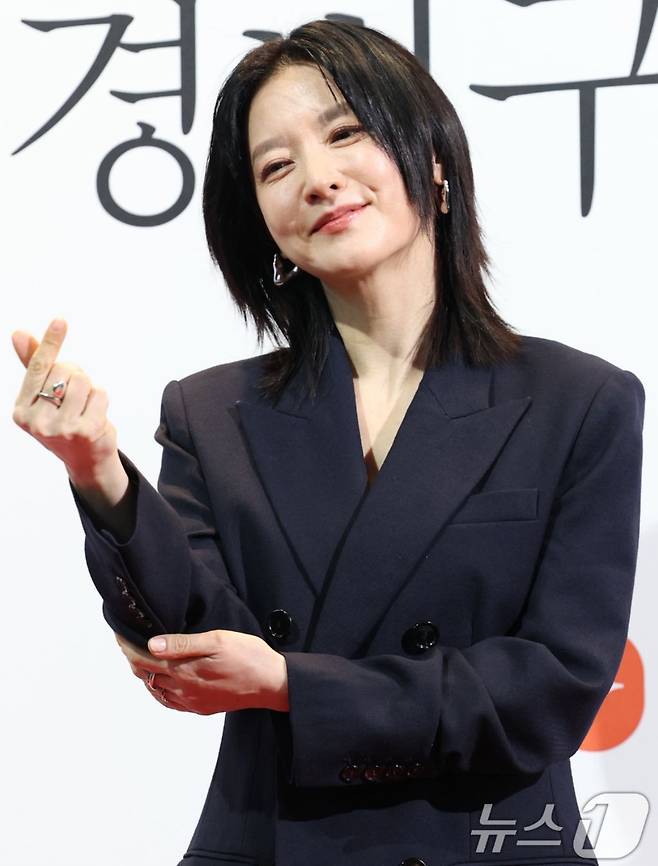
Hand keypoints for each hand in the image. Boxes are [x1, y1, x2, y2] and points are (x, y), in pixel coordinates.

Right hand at [11, 319, 123, 491]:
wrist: (86, 461)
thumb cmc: (64, 422)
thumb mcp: (44, 397)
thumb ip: (34, 366)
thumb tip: (18, 333)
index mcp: (21, 411)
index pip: (38, 368)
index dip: (50, 343)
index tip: (60, 321)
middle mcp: (37, 421)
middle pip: (65, 370)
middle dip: (74, 375)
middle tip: (74, 397)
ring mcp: (62, 428)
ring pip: (83, 380)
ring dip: (89, 388)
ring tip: (84, 406)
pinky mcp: (86, 431)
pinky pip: (100, 393)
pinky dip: (101, 399)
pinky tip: (95, 415)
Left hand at [115, 629, 288, 713]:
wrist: (273, 684)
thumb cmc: (249, 656)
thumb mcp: (218, 640)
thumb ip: (184, 644)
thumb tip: (152, 644)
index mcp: (185, 671)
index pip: (144, 659)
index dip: (128, 646)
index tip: (119, 633)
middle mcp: (183, 690)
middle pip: (145, 674)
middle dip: (132, 657)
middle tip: (127, 641)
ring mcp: (191, 701)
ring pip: (155, 689)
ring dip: (143, 674)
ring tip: (138, 658)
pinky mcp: (202, 707)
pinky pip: (169, 701)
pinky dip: (157, 690)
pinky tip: (160, 683)